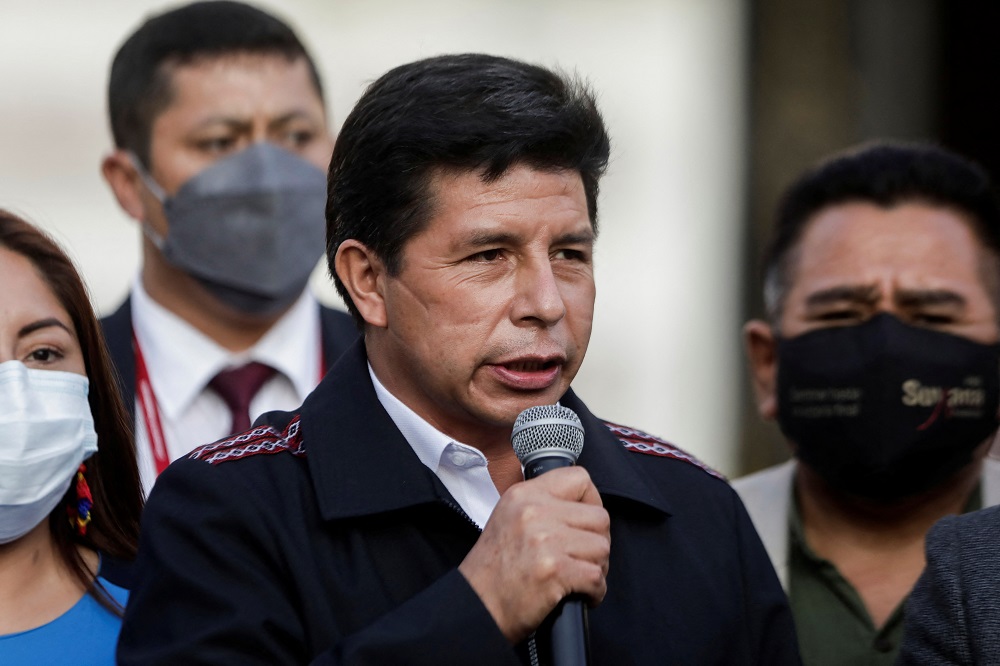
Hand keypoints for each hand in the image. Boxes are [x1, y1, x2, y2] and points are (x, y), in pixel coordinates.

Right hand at [458, 466, 609, 642]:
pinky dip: (595, 592)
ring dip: (597, 568)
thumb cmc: (493, 571)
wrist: (476, 606)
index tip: (585, 524)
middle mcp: (534, 511)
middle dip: (598, 542)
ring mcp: (544, 540)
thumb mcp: (509, 518)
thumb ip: (542, 506)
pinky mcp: (554, 569)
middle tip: (582, 559)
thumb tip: (583, 507)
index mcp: (523, 495)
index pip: (579, 478)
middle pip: (599, 517)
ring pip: (602, 547)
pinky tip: (580, 595)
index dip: (592, 502)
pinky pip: (597, 576)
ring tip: (578, 578)